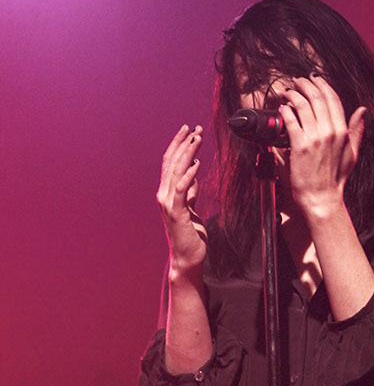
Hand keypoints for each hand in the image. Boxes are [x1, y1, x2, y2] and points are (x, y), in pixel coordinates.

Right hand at [156, 125, 206, 269]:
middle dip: (184, 143)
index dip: (178, 145)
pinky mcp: (177, 213)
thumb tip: (193, 173)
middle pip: (171, 163)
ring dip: (187, 153)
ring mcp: (168, 204)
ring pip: (176, 172)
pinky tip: (197, 164)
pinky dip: (189, 175)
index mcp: (167, 193)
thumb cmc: (190, 235)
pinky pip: (182, 189)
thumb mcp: (192, 208)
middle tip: (195, 128)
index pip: (170, 163)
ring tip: (197, 138)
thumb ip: (190, 192)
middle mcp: (164, 195)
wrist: (188, 258)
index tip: (188, 130)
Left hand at [278, 76, 365, 222]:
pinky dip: (286, 111)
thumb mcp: (352, 153)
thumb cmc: (335, 179)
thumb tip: (362, 111)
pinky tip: (282, 108)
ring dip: (293, 94)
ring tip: (286, 92)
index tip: (313, 79)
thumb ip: (356, 130)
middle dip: (305, 84)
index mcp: (342, 132)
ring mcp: (315, 138)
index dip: (322, 85)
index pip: (333, 99)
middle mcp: (330, 132)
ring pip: (303, 105)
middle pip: (317, 98)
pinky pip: (292, 120)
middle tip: (296, 81)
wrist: (322, 198)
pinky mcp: (300, 146)